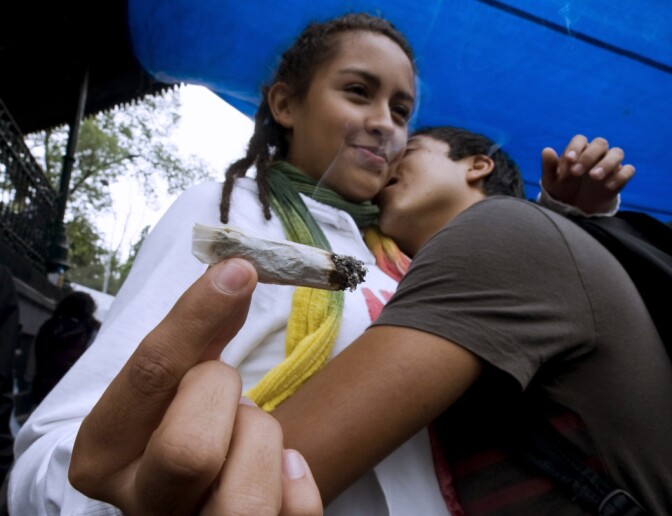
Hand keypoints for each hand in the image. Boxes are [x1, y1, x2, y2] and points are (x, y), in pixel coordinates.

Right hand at [69, 259, 322, 515]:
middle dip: (224, 397)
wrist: (190, 496)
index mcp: (103, 455)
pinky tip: (276, 470)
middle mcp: (139, 507)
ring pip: (245, 496)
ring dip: (262, 440)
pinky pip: (294, 513)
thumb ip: (198, 333)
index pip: (150, 377)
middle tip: (226, 394)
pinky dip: (296, 479)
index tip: (239, 271)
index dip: (198, 317)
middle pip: (191, 449)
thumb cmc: (177, 426)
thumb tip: (236, 271)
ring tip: (247, 437)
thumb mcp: (169, 384)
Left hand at [541, 135, 635, 213]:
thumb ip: (549, 166)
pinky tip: (607, 186)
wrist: (574, 206)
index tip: (569, 160)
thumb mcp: (551, 180)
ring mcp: (610, 164)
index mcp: (578, 150)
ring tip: (594, 177)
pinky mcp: (620, 177)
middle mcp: (596, 153)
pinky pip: (628, 170)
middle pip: (600, 143)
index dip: (576, 147)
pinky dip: (620, 176)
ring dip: (606, 163)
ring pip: (617, 153)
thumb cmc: (562, 188)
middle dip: (589, 156)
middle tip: (576, 172)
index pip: (580, 140)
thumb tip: (546, 150)